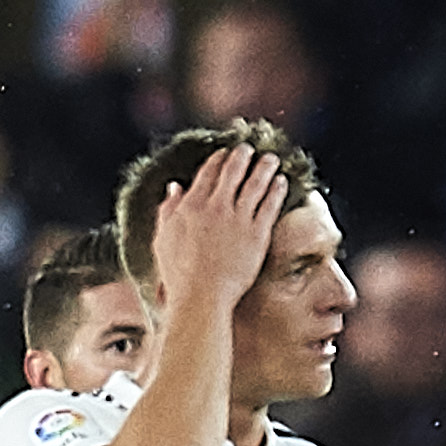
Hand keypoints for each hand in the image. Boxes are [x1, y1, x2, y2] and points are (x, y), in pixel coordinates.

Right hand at [145, 136, 288, 327]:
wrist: (201, 297)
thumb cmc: (179, 274)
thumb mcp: (163, 238)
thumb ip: (168, 209)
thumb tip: (174, 186)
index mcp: (191, 205)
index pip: (208, 172)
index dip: (219, 159)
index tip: (225, 152)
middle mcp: (215, 206)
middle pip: (233, 172)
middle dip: (242, 156)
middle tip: (249, 148)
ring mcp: (238, 219)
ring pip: (255, 184)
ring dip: (264, 168)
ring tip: (272, 159)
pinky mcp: (257, 234)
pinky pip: (269, 206)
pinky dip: (276, 190)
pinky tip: (282, 182)